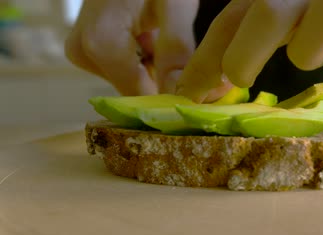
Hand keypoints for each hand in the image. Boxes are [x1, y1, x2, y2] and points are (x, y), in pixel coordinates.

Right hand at [65, 0, 197, 95]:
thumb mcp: (174, 4)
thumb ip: (176, 50)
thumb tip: (180, 96)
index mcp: (101, 43)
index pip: (140, 96)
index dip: (171, 97)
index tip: (199, 94)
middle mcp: (84, 51)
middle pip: (135, 88)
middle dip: (163, 77)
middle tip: (187, 58)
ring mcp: (82, 49)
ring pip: (131, 78)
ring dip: (155, 66)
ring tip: (168, 39)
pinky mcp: (87, 45)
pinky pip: (122, 65)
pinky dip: (144, 58)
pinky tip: (155, 37)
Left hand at [177, 0, 322, 101]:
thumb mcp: (286, 12)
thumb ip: (243, 36)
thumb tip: (200, 89)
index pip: (236, 11)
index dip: (209, 57)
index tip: (191, 97)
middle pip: (274, 6)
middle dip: (247, 51)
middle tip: (240, 78)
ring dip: (313, 50)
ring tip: (318, 52)